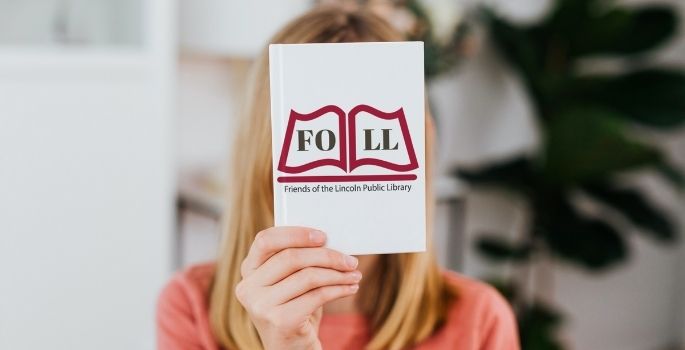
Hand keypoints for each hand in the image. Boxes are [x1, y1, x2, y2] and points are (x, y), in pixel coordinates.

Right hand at [235, 227, 360, 349]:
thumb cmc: (294, 310)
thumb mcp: (289, 283)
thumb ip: (297, 262)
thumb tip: (330, 243)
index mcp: (249, 271)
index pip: (266, 240)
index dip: (295, 234)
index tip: (323, 236)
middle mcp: (249, 287)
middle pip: (291, 257)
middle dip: (327, 256)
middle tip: (350, 260)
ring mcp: (261, 306)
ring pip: (307, 276)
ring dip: (337, 274)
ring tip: (354, 275)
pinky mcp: (279, 321)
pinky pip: (316, 296)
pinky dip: (339, 289)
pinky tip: (350, 288)